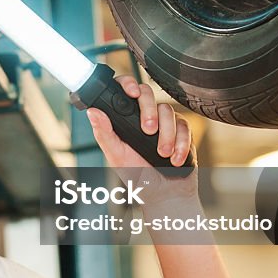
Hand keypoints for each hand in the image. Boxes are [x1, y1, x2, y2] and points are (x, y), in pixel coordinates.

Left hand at [87, 75, 197, 202]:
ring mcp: (163, 121)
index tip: (131, 93)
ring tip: (162, 154)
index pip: (124, 90)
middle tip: (148, 130)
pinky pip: (184, 125)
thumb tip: (92, 113)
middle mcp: (144, 115)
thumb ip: (104, 134)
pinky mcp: (181, 130)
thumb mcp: (116, 156)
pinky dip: (181, 143)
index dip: (127, 84)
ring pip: (167, 110)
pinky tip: (175, 159)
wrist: (163, 193)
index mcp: (124, 118)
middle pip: (148, 93)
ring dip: (166, 133)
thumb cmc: (137, 174)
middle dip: (149, 110)